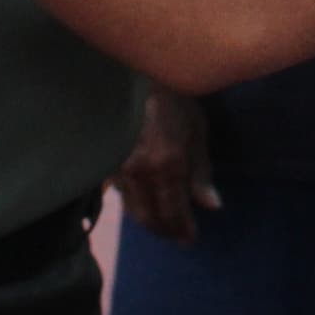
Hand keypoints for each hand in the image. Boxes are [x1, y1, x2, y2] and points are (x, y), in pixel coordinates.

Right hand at [113, 89, 217, 245]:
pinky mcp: (103, 163)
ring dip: (148, 220)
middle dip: (164, 230)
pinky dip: (132, 203)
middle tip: (177, 235)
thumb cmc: (172, 94)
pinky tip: (143, 201)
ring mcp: (117, 168)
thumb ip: (201, 170)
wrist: (130, 75)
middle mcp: (139, 173)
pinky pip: (119, 193)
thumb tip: (211, 206)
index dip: (182, 229)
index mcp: (166, 165)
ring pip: (131, 208)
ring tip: (162, 222)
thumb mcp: (196, 127)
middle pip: (149, 217)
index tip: (190, 239)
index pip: (173, 212)